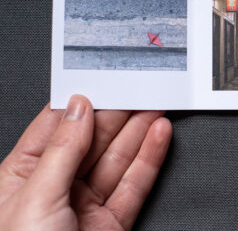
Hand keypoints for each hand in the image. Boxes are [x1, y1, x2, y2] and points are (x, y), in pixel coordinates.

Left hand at [0, 95, 171, 229]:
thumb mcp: (36, 199)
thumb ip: (62, 151)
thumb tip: (79, 109)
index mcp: (21, 179)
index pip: (55, 129)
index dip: (81, 103)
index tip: (104, 79)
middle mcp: (55, 190)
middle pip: (92, 141)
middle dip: (118, 113)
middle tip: (139, 88)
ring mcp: (85, 207)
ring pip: (118, 160)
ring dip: (139, 131)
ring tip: (156, 104)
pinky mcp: (113, 224)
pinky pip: (135, 185)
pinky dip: (150, 158)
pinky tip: (158, 135)